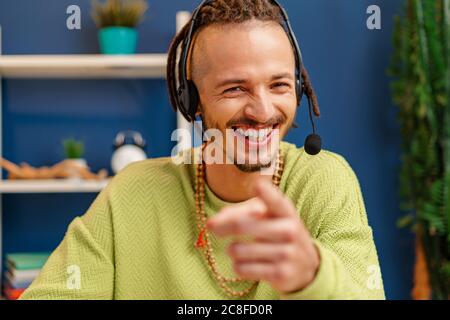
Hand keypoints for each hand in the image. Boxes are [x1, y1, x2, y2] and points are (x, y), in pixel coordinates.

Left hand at [207, 178, 319, 293]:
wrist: (307, 265)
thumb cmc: (278, 233)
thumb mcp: (268, 218)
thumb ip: (241, 212)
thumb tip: (214, 222)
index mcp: (286, 211)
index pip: (276, 201)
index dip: (266, 193)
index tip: (257, 186)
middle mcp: (290, 230)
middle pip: (241, 226)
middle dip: (221, 227)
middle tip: (211, 226)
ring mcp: (287, 253)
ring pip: (237, 250)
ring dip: (232, 250)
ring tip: (241, 250)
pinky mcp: (280, 274)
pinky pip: (242, 268)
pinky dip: (238, 266)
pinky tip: (248, 264)